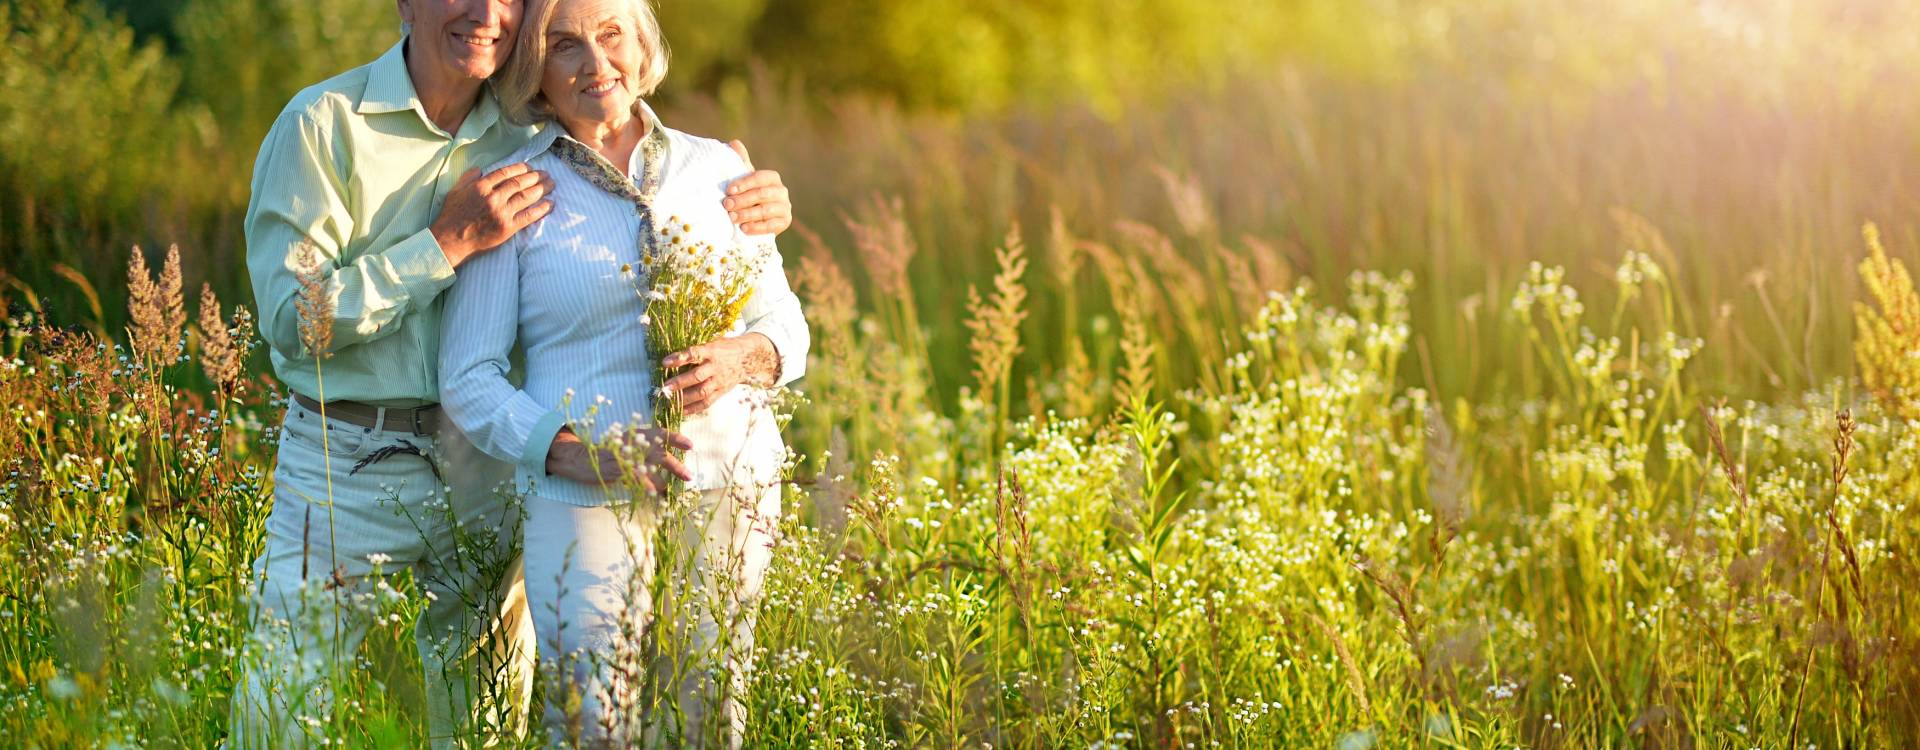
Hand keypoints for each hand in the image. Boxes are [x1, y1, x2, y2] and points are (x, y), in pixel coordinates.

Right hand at [431, 163, 553, 266]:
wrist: (450, 241)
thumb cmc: (451, 216)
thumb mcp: (455, 191)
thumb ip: (468, 177)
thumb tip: (480, 169)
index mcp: (480, 186)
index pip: (505, 173)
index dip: (521, 168)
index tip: (530, 167)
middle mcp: (493, 197)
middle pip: (519, 183)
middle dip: (535, 177)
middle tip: (547, 174)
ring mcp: (501, 213)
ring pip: (526, 197)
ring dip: (542, 189)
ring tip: (552, 184)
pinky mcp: (507, 228)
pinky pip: (528, 216)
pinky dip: (541, 209)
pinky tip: (550, 204)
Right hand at [544, 427, 692, 494]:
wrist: (579, 457)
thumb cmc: (605, 451)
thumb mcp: (625, 443)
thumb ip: (642, 447)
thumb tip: (664, 457)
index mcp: (635, 434)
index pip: (659, 433)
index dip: (675, 438)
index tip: (691, 446)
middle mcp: (631, 444)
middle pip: (658, 454)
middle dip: (675, 466)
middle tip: (688, 476)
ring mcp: (624, 457)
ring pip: (649, 469)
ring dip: (663, 482)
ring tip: (671, 492)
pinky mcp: (616, 470)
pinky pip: (635, 479)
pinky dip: (647, 487)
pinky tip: (655, 494)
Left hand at [660, 334, 779, 414]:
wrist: (747, 359)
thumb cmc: (725, 348)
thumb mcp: (713, 343)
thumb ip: (697, 350)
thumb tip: (672, 356)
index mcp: (712, 351)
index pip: (695, 354)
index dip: (680, 358)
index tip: (665, 362)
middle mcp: (716, 367)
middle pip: (697, 376)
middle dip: (680, 383)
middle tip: (665, 387)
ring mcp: (719, 381)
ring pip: (702, 392)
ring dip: (684, 398)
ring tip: (670, 401)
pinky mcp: (721, 392)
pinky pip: (707, 402)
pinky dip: (693, 408)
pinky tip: (681, 411)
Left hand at [722, 140, 790, 235]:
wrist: (759, 218)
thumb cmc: (749, 194)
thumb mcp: (745, 179)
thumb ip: (741, 162)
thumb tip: (734, 142)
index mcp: (772, 178)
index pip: (759, 177)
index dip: (744, 183)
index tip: (729, 190)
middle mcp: (781, 191)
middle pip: (762, 194)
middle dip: (743, 200)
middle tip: (726, 205)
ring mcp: (785, 207)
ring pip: (766, 210)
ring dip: (747, 214)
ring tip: (732, 218)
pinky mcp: (785, 222)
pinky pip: (771, 225)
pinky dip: (756, 227)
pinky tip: (743, 228)